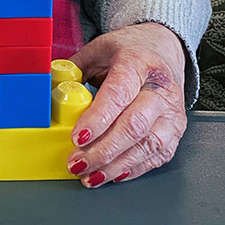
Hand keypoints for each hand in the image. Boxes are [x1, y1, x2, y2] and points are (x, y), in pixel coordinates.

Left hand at [66, 23, 186, 187]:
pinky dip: (132, 169)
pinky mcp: (176, 131)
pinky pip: (156, 156)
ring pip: (147, 146)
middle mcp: (161, 88)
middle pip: (134, 125)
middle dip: (103, 150)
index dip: (97, 119)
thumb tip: (49, 87)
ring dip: (115, 165)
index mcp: (139, 62)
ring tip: (90, 175)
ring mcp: (172, 112)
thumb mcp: (99, 49)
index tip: (77, 137)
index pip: (119, 94)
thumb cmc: (129, 50)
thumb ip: (74, 68)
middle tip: (77, 163)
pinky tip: (112, 174)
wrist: (163, 49)